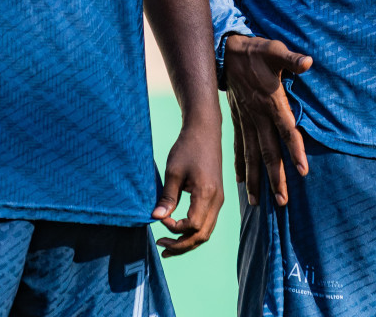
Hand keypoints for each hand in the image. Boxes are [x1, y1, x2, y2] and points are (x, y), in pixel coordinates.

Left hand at [152, 118, 224, 256]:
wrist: (205, 131)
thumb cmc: (188, 148)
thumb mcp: (173, 172)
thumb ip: (167, 197)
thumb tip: (156, 218)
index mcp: (207, 194)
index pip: (192, 226)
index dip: (174, 228)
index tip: (160, 219)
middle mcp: (217, 200)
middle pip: (202, 235)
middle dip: (181, 245)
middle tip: (161, 246)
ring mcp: (219, 199)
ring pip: (206, 231)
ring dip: (188, 242)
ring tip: (169, 245)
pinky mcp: (217, 197)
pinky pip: (208, 222)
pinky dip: (194, 232)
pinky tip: (179, 231)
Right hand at [224, 34, 312, 207]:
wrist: (227, 52)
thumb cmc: (256, 51)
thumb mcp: (275, 51)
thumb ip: (292, 59)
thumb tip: (308, 62)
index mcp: (271, 102)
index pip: (286, 130)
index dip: (295, 150)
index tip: (302, 171)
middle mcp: (258, 116)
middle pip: (268, 151)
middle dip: (275, 176)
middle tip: (282, 201)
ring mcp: (246, 120)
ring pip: (251, 154)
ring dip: (255, 178)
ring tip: (257, 203)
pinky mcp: (238, 120)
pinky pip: (239, 146)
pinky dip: (240, 164)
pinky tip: (241, 182)